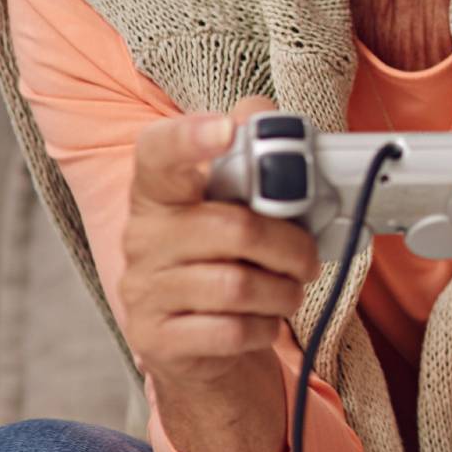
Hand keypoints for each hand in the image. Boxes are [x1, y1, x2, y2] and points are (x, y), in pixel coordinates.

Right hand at [120, 96, 321, 392]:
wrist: (195, 340)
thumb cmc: (225, 256)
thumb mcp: (236, 204)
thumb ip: (252, 155)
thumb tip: (260, 112)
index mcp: (160, 191)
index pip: (158, 152)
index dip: (190, 137)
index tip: (227, 130)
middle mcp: (143, 236)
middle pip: (236, 229)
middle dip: (291, 246)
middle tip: (308, 258)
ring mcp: (144, 290)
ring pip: (238, 286)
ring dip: (283, 291)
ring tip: (289, 290)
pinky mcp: (156, 338)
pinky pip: (231, 331)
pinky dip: (264, 327)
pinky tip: (262, 320)